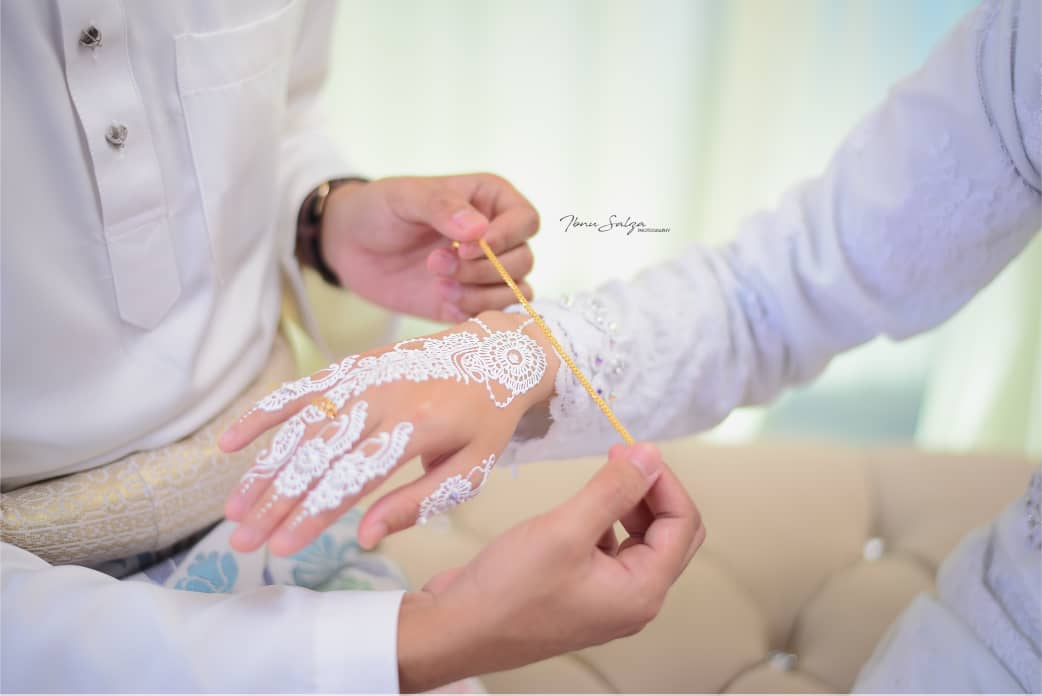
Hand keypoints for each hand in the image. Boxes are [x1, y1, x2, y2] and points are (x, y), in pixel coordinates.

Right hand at [219, 311, 558, 555]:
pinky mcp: (353, 366)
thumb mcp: (471, 468)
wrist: (496, 352)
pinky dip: (264, 414)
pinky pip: (301, 390)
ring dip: (262, 468)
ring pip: (301, 427)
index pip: (353, 477)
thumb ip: (417, 502)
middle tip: (242, 540)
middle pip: (317, 456)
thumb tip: (366, 537)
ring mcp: (364, 378)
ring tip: (234, 509)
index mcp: (419, 427)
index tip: (281, 547)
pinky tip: (231, 442)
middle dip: (275, 502)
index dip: (313, 514)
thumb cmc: (485, 419)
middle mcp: (385, 398)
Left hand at [320, 174, 537, 321]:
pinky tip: (441, 301)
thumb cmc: (380, 209)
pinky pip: (493, 315)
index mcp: (491, 201)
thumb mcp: (406, 197)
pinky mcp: (469, 301)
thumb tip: (479, 231)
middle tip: (437, 265)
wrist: (348, 244)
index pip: (526, 221)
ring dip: (479, 294)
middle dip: (483, 270)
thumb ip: (442, 207)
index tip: (461, 246)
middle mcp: (496, 236)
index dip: (503, 238)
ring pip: (514, 291)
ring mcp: (485, 272)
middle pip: (522, 260)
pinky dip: (471, 312)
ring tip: (438, 285)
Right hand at [396, 443, 704, 691]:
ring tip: (599, 478)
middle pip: (669, 534)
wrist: (454, 629)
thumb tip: (651, 455)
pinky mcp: (579, 592)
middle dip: (651, 491)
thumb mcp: (565, 529)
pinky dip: (603, 522)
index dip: (664, 481)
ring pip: (640, 540)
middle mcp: (632, 600)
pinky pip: (610, 550)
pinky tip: (577, 510)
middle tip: (619, 458)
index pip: (683, 525)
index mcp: (642, 591)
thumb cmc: (507, 591)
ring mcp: (605, 598)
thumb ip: (614, 489)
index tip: (632, 451)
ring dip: (628, 504)